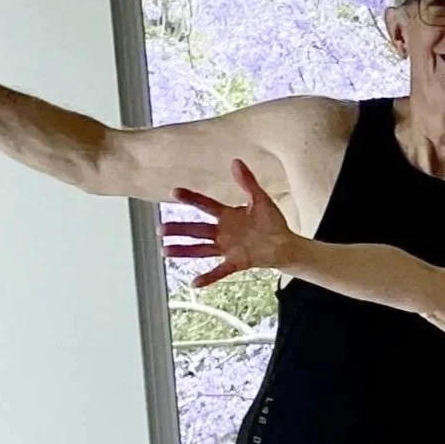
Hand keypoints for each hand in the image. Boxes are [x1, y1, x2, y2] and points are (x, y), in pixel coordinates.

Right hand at [163, 160, 301, 287]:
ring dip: (184, 250)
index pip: (205, 205)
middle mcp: (223, 232)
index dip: (190, 198)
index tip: (174, 192)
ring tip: (165, 251)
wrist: (285, 244)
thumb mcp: (260, 199)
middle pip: (196, 230)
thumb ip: (247, 182)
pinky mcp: (237, 262)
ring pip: (201, 249)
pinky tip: (194, 283)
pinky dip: (208, 277)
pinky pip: (220, 270)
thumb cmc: (272, 222)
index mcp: (227, 215)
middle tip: (159, 229)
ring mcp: (228, 248)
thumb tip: (236, 161)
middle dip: (178, 229)